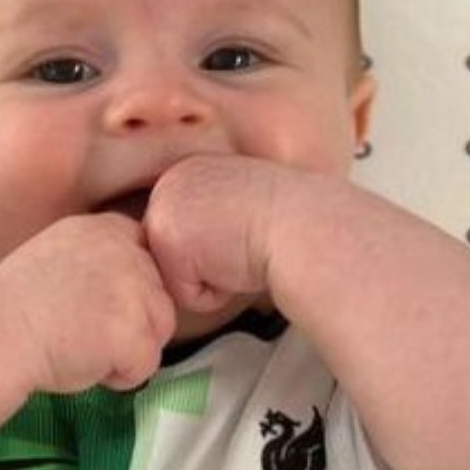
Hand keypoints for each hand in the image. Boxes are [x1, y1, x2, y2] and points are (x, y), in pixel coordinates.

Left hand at [141, 154, 280, 312]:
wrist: (306, 227)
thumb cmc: (286, 225)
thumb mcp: (237, 207)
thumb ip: (208, 219)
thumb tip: (199, 248)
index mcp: (187, 174)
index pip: (185, 240)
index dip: (218, 250)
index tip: (244, 233)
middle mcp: (168, 185)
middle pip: (173, 259)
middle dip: (210, 264)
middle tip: (242, 242)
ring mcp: (163, 209)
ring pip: (175, 278)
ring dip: (212, 279)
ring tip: (240, 251)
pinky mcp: (167, 240)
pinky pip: (184, 295)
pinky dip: (214, 294)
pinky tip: (238, 265)